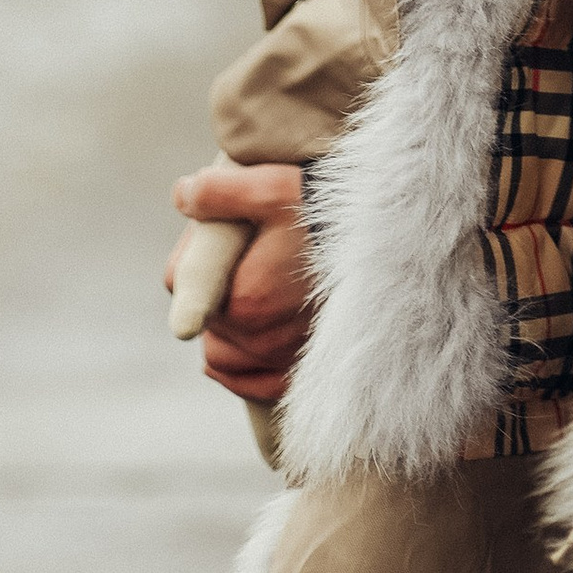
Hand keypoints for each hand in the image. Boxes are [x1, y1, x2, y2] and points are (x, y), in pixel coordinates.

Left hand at [166, 160, 311, 402]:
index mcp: (243, 301)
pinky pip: (253, 385)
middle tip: (234, 261)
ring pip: (223, 356)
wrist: (392, 240)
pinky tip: (240, 348)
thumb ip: (220, 191)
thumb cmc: (330, 212)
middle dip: (211, 293)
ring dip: (224, 333)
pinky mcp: (304, 370)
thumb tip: (180, 195)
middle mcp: (260, 342)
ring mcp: (283, 361)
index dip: (193, 255)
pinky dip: (241, 370)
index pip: (180, 283)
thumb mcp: (273, 188)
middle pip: (204, 319)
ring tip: (241, 299)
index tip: (217, 235)